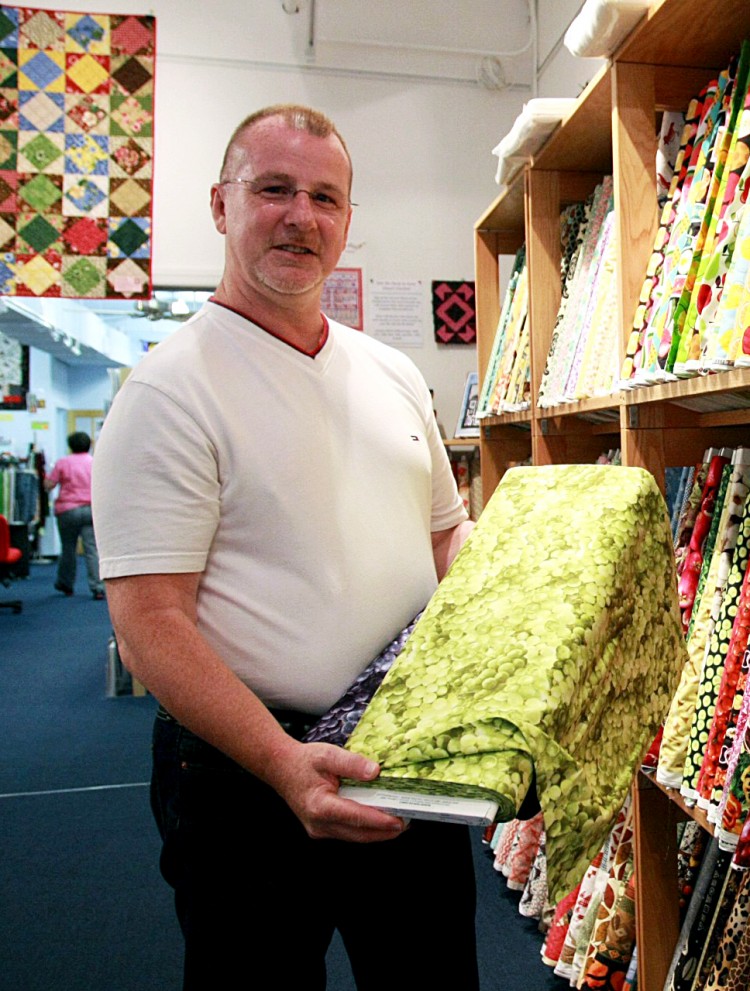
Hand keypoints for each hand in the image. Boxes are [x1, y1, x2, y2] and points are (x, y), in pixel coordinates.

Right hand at [266, 739, 405, 842]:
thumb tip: (375, 772)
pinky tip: (379, 820)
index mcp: (319, 806)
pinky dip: (366, 828)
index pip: (356, 817)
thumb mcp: (327, 754)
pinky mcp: (322, 830)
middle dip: (384, 830)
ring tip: (399, 822)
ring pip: (355, 837)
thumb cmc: (304, 761)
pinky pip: (349, 833)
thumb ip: (351, 763)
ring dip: (377, 832)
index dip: (379, 820)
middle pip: (359, 833)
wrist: (281, 768)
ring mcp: (320, 830)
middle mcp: (319, 824)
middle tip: (407, 822)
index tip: (399, 820)